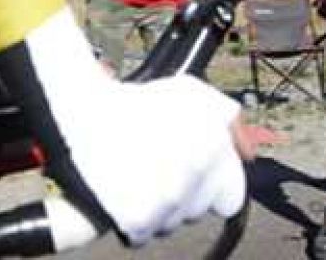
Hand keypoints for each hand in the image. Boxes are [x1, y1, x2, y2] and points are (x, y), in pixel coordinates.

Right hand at [11, 12, 245, 248]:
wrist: (80, 116)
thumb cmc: (134, 102)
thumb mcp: (191, 92)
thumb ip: (226, 117)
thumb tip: (246, 149)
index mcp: (212, 152)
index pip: (231, 196)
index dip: (215, 184)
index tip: (199, 174)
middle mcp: (195, 183)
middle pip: (200, 209)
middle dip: (188, 192)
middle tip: (161, 167)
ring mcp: (168, 208)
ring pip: (174, 222)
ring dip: (163, 206)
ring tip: (139, 174)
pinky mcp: (138, 224)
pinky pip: (146, 233)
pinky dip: (139, 220)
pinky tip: (126, 193)